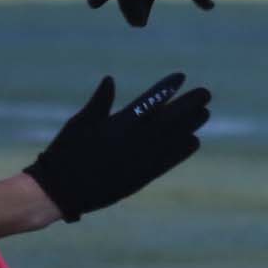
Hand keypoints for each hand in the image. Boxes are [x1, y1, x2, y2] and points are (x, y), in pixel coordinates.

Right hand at [26, 73, 212, 220]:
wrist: (61, 191)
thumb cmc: (65, 153)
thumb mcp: (79, 123)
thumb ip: (99, 103)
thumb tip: (110, 79)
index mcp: (117, 125)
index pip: (148, 101)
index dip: (166, 88)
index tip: (181, 76)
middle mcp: (133, 142)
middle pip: (169, 119)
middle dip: (188, 105)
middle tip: (205, 93)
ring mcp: (139, 161)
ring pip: (173, 140)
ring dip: (190, 125)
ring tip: (205, 113)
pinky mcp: (140, 178)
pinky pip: (167, 162)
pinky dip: (181, 152)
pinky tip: (194, 141)